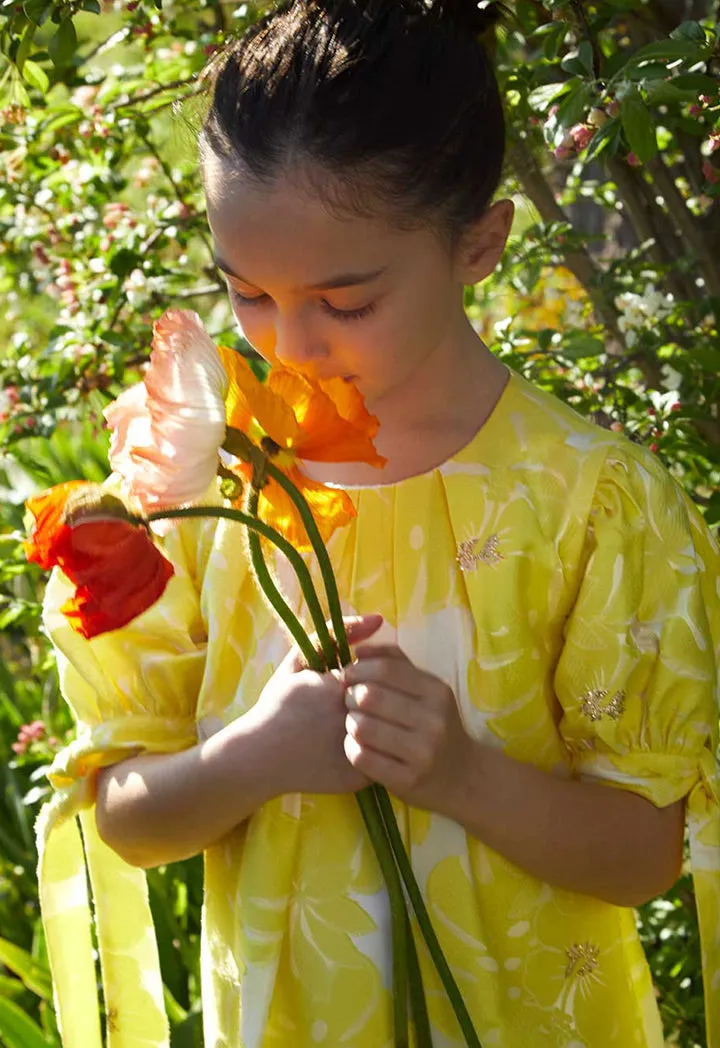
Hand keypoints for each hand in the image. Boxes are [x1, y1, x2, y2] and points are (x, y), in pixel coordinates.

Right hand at [248, 615, 382, 796]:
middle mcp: (352, 716)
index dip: (368, 681)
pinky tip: (357, 749)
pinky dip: (377, 753)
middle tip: (346, 713)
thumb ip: (335, 634)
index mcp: (340, 687)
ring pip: (389, 731)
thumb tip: (377, 619)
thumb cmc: (277, 705)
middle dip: (377, 703)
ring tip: (353, 730)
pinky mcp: (357, 777)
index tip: (345, 691)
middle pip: (386, 702)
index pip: (381, 675)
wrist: (258, 756)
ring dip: (382, 726)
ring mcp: (357, 748)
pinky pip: (382, 760)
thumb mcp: (299, 661)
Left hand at [341, 644, 473, 812]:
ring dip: (350, 723)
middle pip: (369, 697)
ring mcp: (422, 753)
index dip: (359, 669)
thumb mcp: (427, 690)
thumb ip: (395, 663)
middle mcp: (433, 721)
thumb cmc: (437, 725)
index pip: (386, 669)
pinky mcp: (407, 781)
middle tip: (349, 701)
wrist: (465, 777)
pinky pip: (361, 757)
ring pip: (362, 727)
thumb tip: (359, 649)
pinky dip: (351, 748)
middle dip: (350, 696)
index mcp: (437, 692)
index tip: (348, 676)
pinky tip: (358, 746)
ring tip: (356, 724)